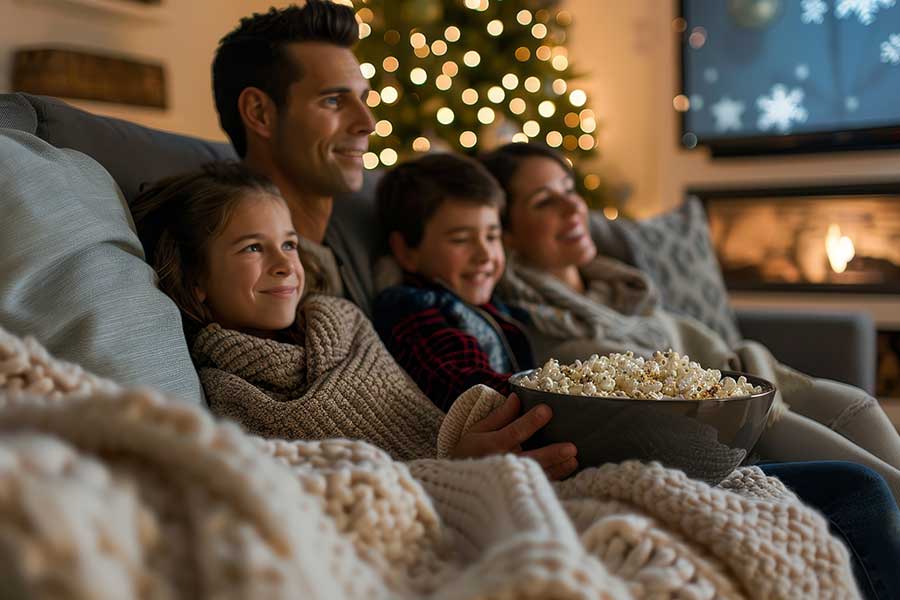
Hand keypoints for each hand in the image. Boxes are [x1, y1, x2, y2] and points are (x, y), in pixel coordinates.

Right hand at [450, 393, 577, 479]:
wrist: (458, 481)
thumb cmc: (468, 451)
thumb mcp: (477, 429)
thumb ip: (499, 415)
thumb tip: (517, 397)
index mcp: (492, 444)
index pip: (514, 432)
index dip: (531, 421)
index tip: (547, 410)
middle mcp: (502, 462)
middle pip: (530, 458)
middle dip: (552, 453)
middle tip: (571, 448)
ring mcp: (510, 478)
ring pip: (537, 473)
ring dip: (557, 467)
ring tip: (573, 460)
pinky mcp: (515, 487)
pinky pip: (537, 484)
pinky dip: (553, 478)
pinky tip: (566, 470)